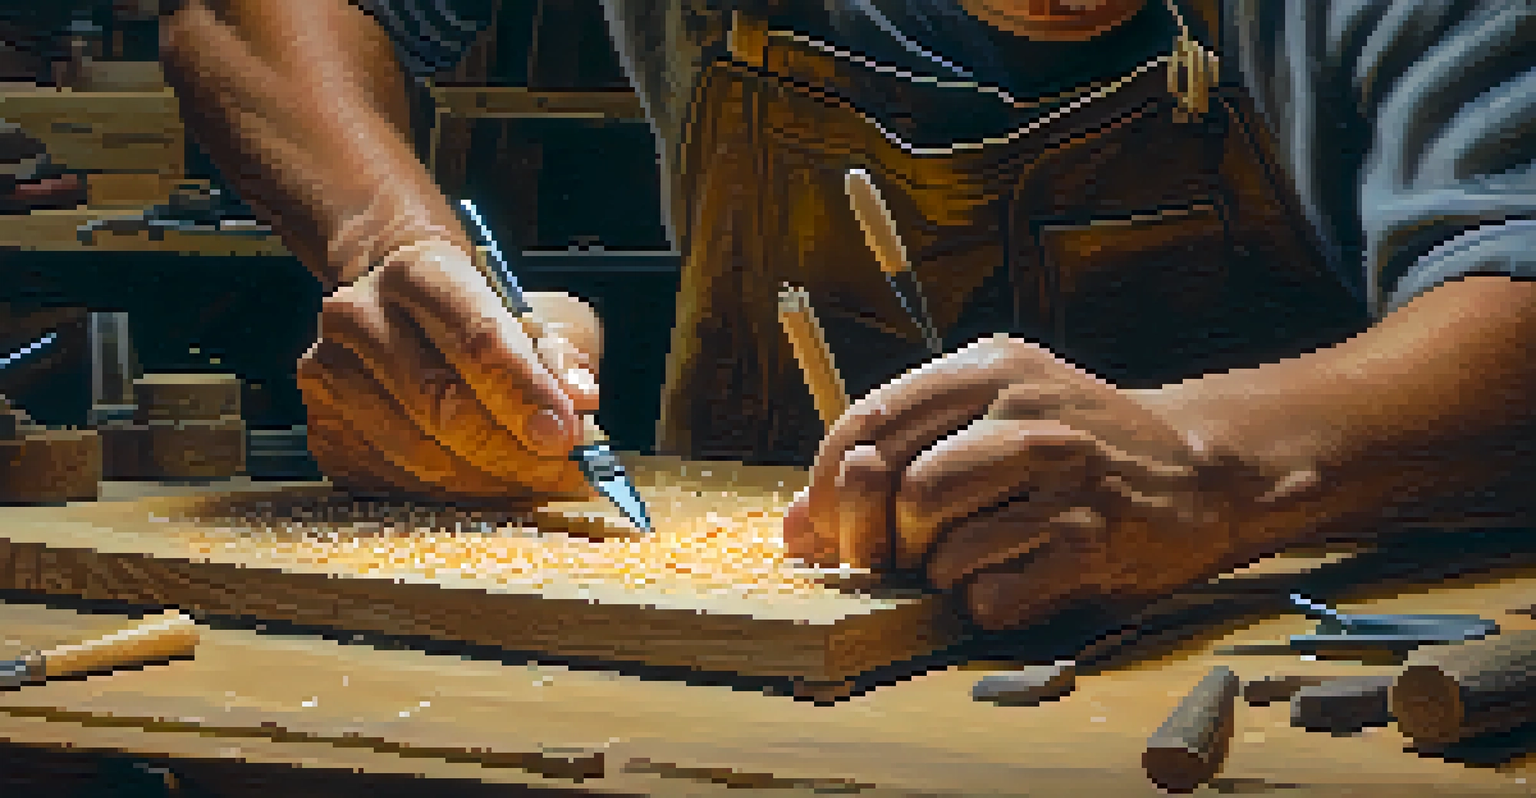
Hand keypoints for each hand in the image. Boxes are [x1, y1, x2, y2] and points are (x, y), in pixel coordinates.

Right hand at [296, 240, 600, 500]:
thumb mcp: (540, 312)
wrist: (397, 306)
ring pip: (418, 455)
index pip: (476, 339)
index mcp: (419, 273)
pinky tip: (480, 486)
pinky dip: (447, 497)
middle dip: (513, 451)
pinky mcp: (321, 427)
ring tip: (529, 483)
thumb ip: (564, 354)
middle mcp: (358, 315)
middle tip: (560, 475)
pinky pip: (392, 484)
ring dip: (486, 483)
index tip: (564, 438)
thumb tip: (580, 400)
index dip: (524, 394)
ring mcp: (327, 373)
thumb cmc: (481, 312)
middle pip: (443, 404)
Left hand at [782, 335, 1296, 630]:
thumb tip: (793, 530)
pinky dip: (982, 602)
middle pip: (902, 487)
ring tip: (966, 561)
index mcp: (990, 367)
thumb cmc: (1068, 448)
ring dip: (936, 570)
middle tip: (899, 554)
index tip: (819, 526)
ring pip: (943, 543)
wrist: (1194, 470)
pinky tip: (1012, 581)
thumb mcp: (986, 420)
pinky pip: (992, 594)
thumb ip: (895, 457)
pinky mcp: (1094, 540)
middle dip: (883, 537)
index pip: (870, 420)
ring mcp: (1066, 475)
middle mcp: (1028, 411)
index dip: (827, 485)